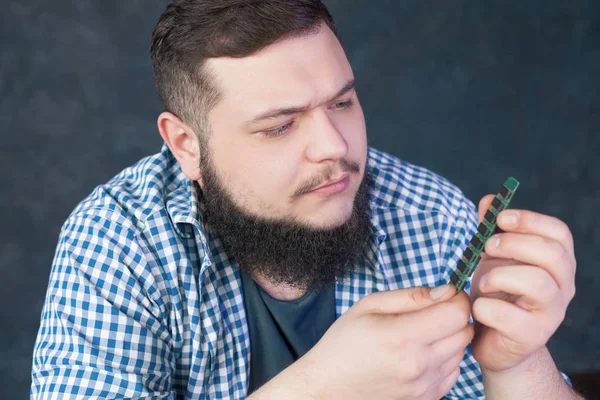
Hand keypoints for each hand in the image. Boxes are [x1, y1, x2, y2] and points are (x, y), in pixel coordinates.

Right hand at [300, 285, 472, 399]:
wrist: (330, 386)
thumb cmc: (344, 342)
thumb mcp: (369, 306)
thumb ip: (410, 296)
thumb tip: (447, 291)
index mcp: (402, 337)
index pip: (457, 313)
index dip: (456, 298)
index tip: (445, 295)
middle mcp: (419, 365)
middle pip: (465, 331)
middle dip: (455, 315)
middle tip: (432, 311)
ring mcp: (425, 386)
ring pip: (462, 351)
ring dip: (450, 337)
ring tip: (422, 333)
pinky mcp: (428, 398)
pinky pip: (454, 370)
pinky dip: (445, 358)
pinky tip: (421, 353)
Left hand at [470, 195, 576, 372]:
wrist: (493, 341)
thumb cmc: (496, 294)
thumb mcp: (492, 259)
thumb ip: (491, 231)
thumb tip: (489, 200)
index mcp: (556, 263)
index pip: (559, 233)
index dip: (530, 220)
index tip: (501, 218)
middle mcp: (562, 287)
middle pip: (552, 253)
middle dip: (513, 244)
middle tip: (486, 248)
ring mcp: (551, 313)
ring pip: (536, 281)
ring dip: (498, 275)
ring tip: (481, 281)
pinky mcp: (531, 336)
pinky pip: (508, 315)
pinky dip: (484, 306)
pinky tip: (477, 307)